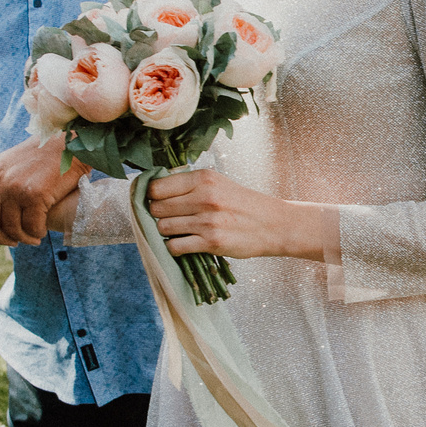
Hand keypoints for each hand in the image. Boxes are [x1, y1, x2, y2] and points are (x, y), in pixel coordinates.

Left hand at [0, 134, 84, 246]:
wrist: (70, 144)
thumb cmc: (40, 154)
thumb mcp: (6, 160)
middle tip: (13, 242)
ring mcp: (14, 188)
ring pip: (10, 228)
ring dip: (22, 238)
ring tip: (33, 237)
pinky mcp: (34, 195)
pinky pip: (31, 227)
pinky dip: (37, 233)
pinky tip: (42, 230)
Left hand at [147, 167, 334, 261]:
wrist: (273, 224)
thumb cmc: (243, 204)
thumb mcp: (218, 183)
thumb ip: (189, 185)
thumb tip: (154, 191)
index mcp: (203, 178)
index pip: (157, 187)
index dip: (152, 196)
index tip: (157, 202)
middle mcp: (204, 197)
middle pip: (157, 208)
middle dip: (158, 215)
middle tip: (170, 219)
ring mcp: (207, 220)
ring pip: (163, 227)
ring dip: (167, 232)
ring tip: (180, 231)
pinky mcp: (211, 242)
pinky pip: (175, 246)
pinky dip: (174, 248)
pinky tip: (184, 244)